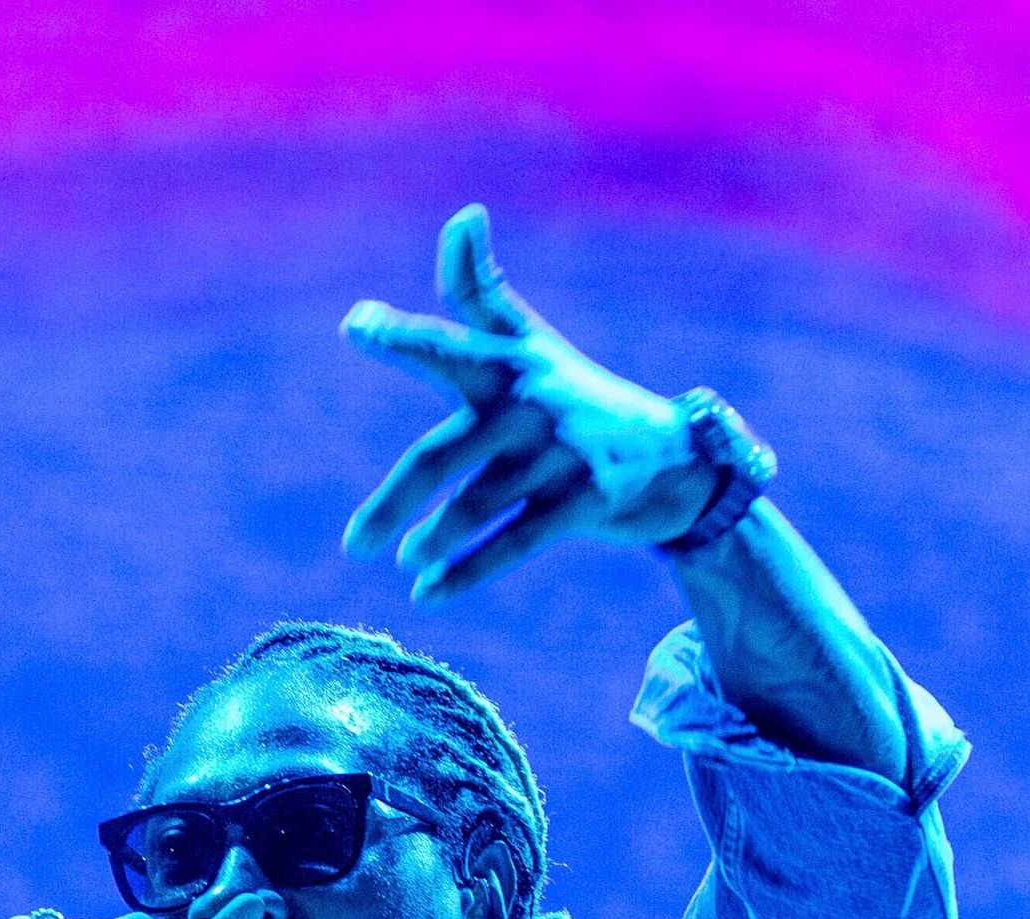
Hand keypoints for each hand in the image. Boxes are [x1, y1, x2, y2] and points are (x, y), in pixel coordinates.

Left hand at [342, 204, 724, 599]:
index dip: (404, 337)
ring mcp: (561, 454)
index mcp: (508, 366)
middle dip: (394, 502)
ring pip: (478, 505)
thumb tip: (462, 214)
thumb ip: (481, 290)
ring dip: (436, 541)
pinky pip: (517, 541)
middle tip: (354, 544)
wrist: (675, 458)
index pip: (447, 346)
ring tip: (403, 564)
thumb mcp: (531, 345)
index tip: (357, 325)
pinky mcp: (587, 500)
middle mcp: (530, 405)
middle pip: (443, 456)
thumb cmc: (579, 396)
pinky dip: (470, 571)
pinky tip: (431, 593)